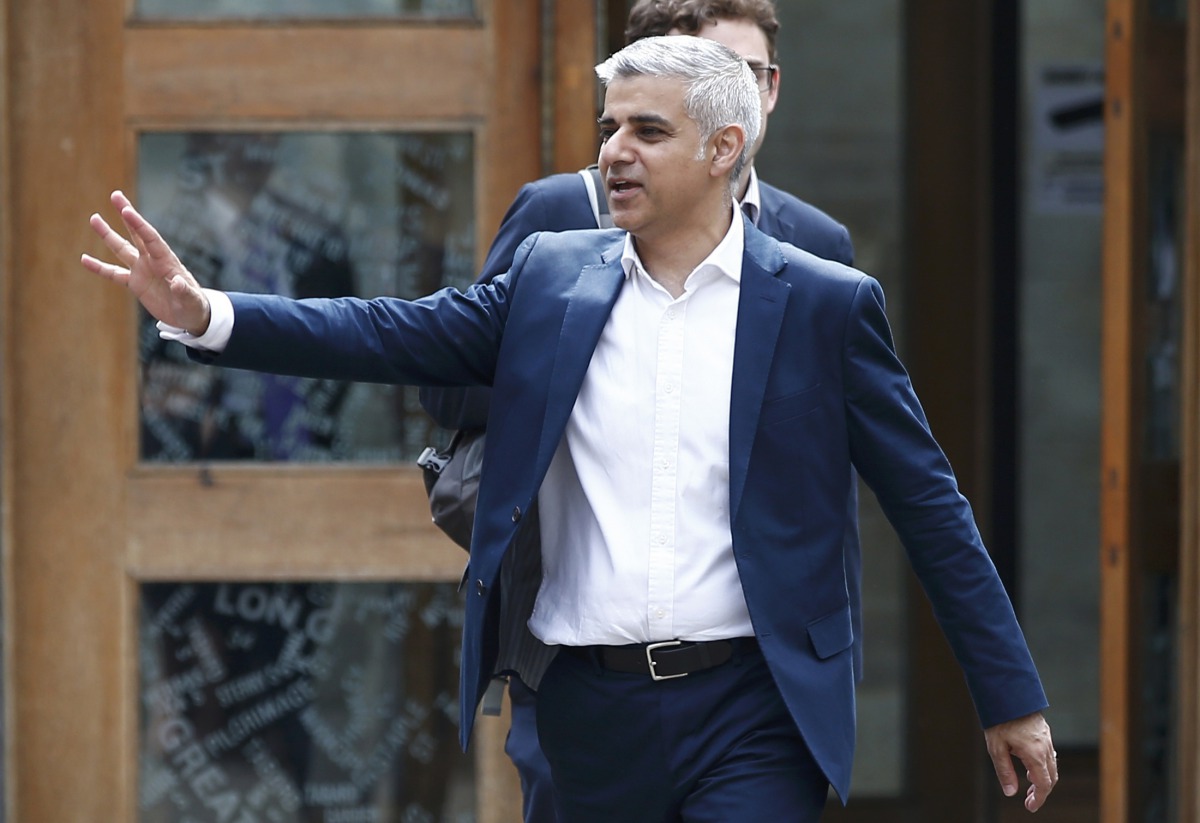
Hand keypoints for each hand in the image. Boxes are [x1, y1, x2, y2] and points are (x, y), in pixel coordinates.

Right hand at [81, 190, 211, 334]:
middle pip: (137, 234)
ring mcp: (142, 270)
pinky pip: (113, 273)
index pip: (150, 239)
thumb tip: (177, 282)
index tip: (126, 210)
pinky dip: (99, 267)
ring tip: (94, 219)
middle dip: (127, 215)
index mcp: (167, 262)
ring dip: (108, 235)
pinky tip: (84, 259)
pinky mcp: (135, 283)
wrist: (191, 316)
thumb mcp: (192, 301)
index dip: (138, 225)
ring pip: (122, 248)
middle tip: (116, 195)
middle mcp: (153, 261)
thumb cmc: (195, 307)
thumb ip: (185, 291)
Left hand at [984, 711, 1057, 811]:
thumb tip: (1010, 792)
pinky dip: (1044, 766)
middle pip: (1051, 777)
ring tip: (1030, 786)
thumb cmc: (1001, 719)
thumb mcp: (996, 747)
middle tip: (1029, 800)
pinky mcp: (1044, 733)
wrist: (1009, 694)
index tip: (1031, 807)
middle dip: (1042, 791)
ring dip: (1044, 779)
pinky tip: (1032, 768)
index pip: (1043, 784)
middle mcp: (1045, 748)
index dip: (1039, 799)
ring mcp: (1047, 739)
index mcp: (1035, 754)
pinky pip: (1049, 755)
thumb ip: (1004, 771)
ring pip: (1052, 766)